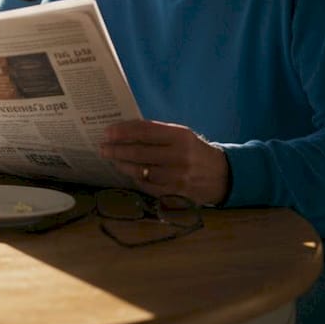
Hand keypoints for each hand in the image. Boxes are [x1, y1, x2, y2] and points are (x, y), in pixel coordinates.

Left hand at [100, 120, 231, 205]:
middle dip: (117, 150)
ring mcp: (177, 177)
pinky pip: (148, 186)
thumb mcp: (182, 135)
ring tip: (112, 159)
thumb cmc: (194, 151)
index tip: (108, 132)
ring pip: (142, 171)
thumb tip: (125, 130)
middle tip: (102, 147)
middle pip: (140, 152)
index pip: (145, 131)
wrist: (222, 175)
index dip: (124, 131)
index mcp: (180, 136)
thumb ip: (157, 133)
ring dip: (123, 165)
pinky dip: (135, 179)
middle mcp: (179, 156)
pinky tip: (127, 173)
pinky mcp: (175, 193)